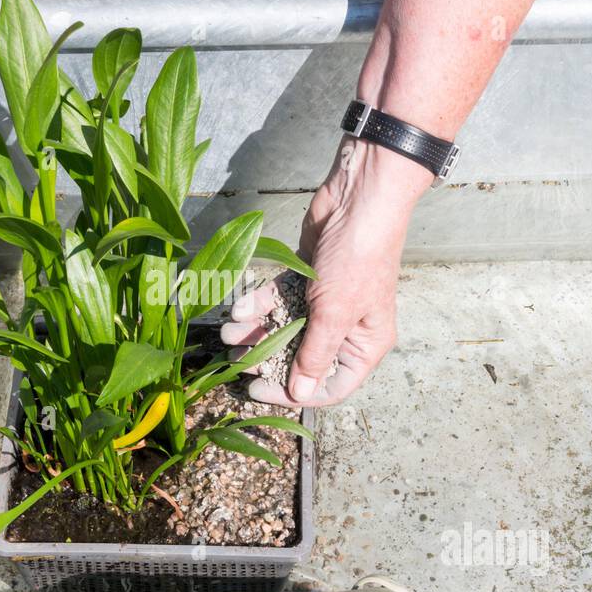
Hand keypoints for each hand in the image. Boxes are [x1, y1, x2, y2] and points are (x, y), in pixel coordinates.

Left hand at [221, 140, 430, 406]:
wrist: (358, 197)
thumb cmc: (358, 257)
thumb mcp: (336, 312)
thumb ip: (315, 354)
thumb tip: (300, 393)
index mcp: (364, 344)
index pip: (331, 386)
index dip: (295, 393)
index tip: (259, 391)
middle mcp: (346, 327)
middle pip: (301, 357)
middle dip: (266, 358)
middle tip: (234, 360)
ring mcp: (324, 301)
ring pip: (284, 326)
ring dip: (254, 329)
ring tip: (227, 332)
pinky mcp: (305, 277)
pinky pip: (277, 298)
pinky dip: (258, 302)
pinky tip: (237, 306)